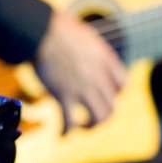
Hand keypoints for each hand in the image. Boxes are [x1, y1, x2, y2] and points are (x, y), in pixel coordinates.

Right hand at [34, 8, 128, 132]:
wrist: (39, 30)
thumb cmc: (55, 27)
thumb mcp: (83, 34)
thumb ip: (89, 49)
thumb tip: (84, 54)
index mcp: (105, 59)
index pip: (122, 85)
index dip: (115, 93)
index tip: (103, 94)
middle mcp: (98, 76)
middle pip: (112, 106)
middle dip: (103, 115)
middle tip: (90, 116)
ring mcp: (82, 87)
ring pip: (99, 118)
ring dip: (91, 126)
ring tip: (80, 127)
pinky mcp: (63, 95)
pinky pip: (69, 122)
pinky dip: (66, 132)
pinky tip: (61, 135)